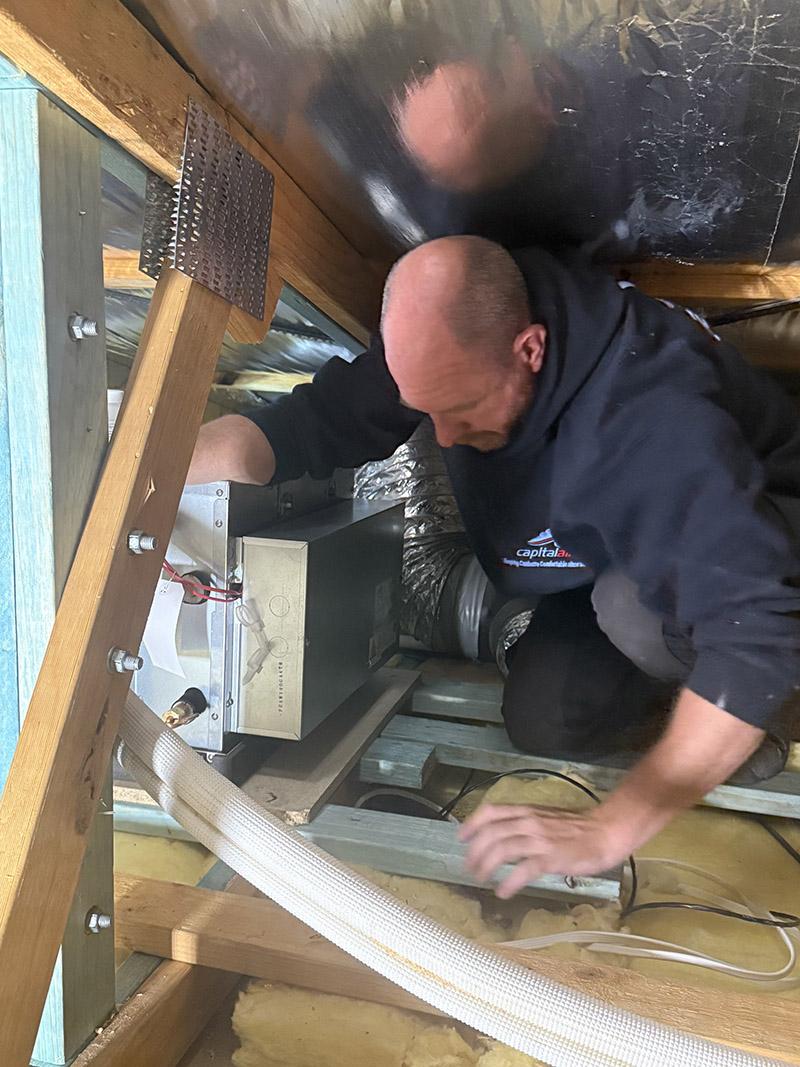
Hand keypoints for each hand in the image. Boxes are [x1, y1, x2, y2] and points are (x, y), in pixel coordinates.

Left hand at [458, 804, 625, 898]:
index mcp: (527, 811)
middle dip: (475, 851)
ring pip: (502, 849)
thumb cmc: (578, 828)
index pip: (491, 811)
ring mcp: (540, 839)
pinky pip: (524, 870)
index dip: (472, 824)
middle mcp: (529, 821)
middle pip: (491, 833)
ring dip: (487, 866)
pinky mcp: (551, 857)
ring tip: (480, 879)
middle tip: (469, 867)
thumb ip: (524, 825)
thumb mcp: (546, 818)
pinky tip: (503, 891)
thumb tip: (504, 839)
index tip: (461, 837)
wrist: (605, 832)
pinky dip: (509, 881)